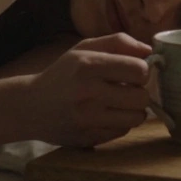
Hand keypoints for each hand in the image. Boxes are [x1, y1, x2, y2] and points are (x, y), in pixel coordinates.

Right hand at [23, 34, 152, 147]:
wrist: (30, 106)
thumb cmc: (63, 74)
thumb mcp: (85, 49)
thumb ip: (119, 43)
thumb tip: (150, 51)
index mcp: (88, 65)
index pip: (139, 70)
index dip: (141, 70)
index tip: (132, 72)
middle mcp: (88, 92)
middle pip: (142, 97)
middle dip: (139, 92)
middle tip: (126, 89)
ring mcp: (88, 119)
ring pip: (136, 118)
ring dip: (133, 110)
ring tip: (119, 103)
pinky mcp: (88, 138)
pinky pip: (123, 132)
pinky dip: (120, 123)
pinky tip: (106, 115)